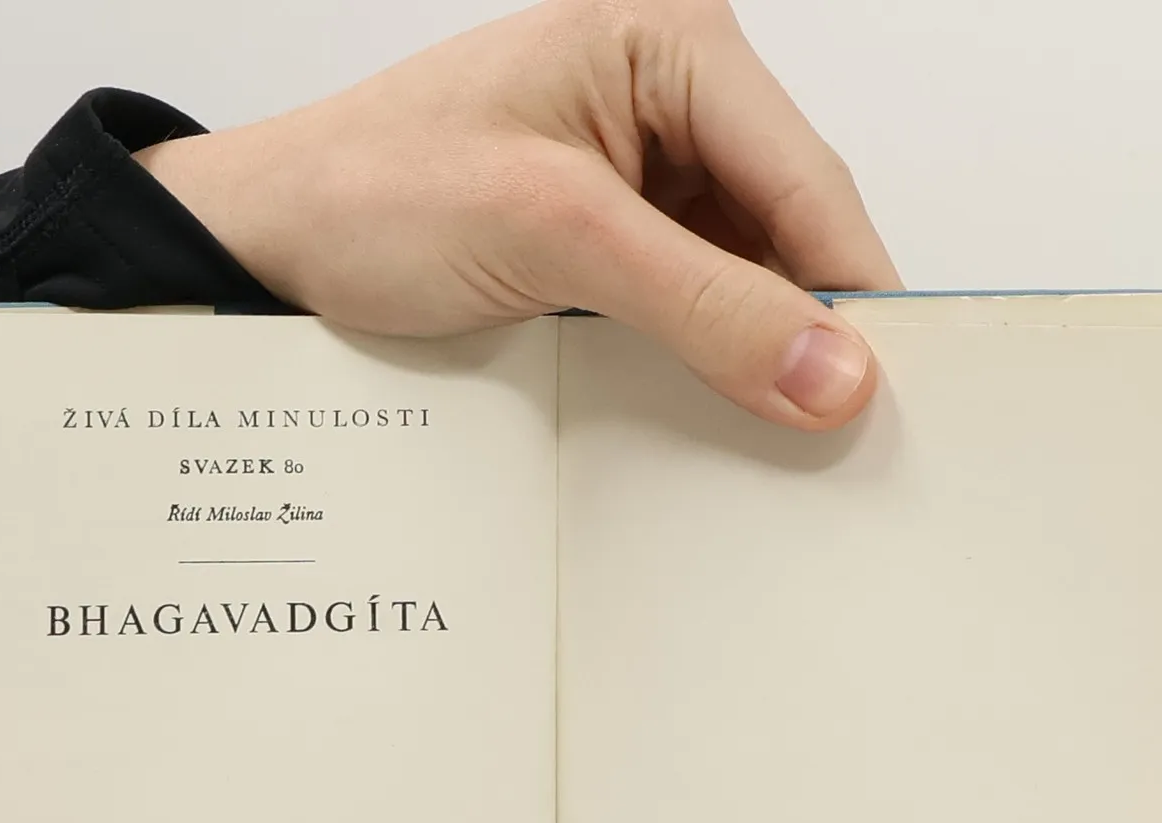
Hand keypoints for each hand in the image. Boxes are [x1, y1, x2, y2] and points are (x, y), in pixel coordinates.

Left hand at [141, 0, 899, 430]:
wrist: (272, 243)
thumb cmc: (375, 193)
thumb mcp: (553, 239)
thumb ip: (701, 303)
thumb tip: (832, 373)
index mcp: (669, 41)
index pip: (806, 178)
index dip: (855, 293)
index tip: (889, 397)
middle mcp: (671, 94)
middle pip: (790, 229)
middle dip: (809, 329)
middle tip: (842, 438)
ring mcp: (644, 169)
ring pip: (749, 276)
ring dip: (758, 356)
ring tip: (779, 441)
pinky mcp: (614, 236)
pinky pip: (695, 303)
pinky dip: (707, 362)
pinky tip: (715, 418)